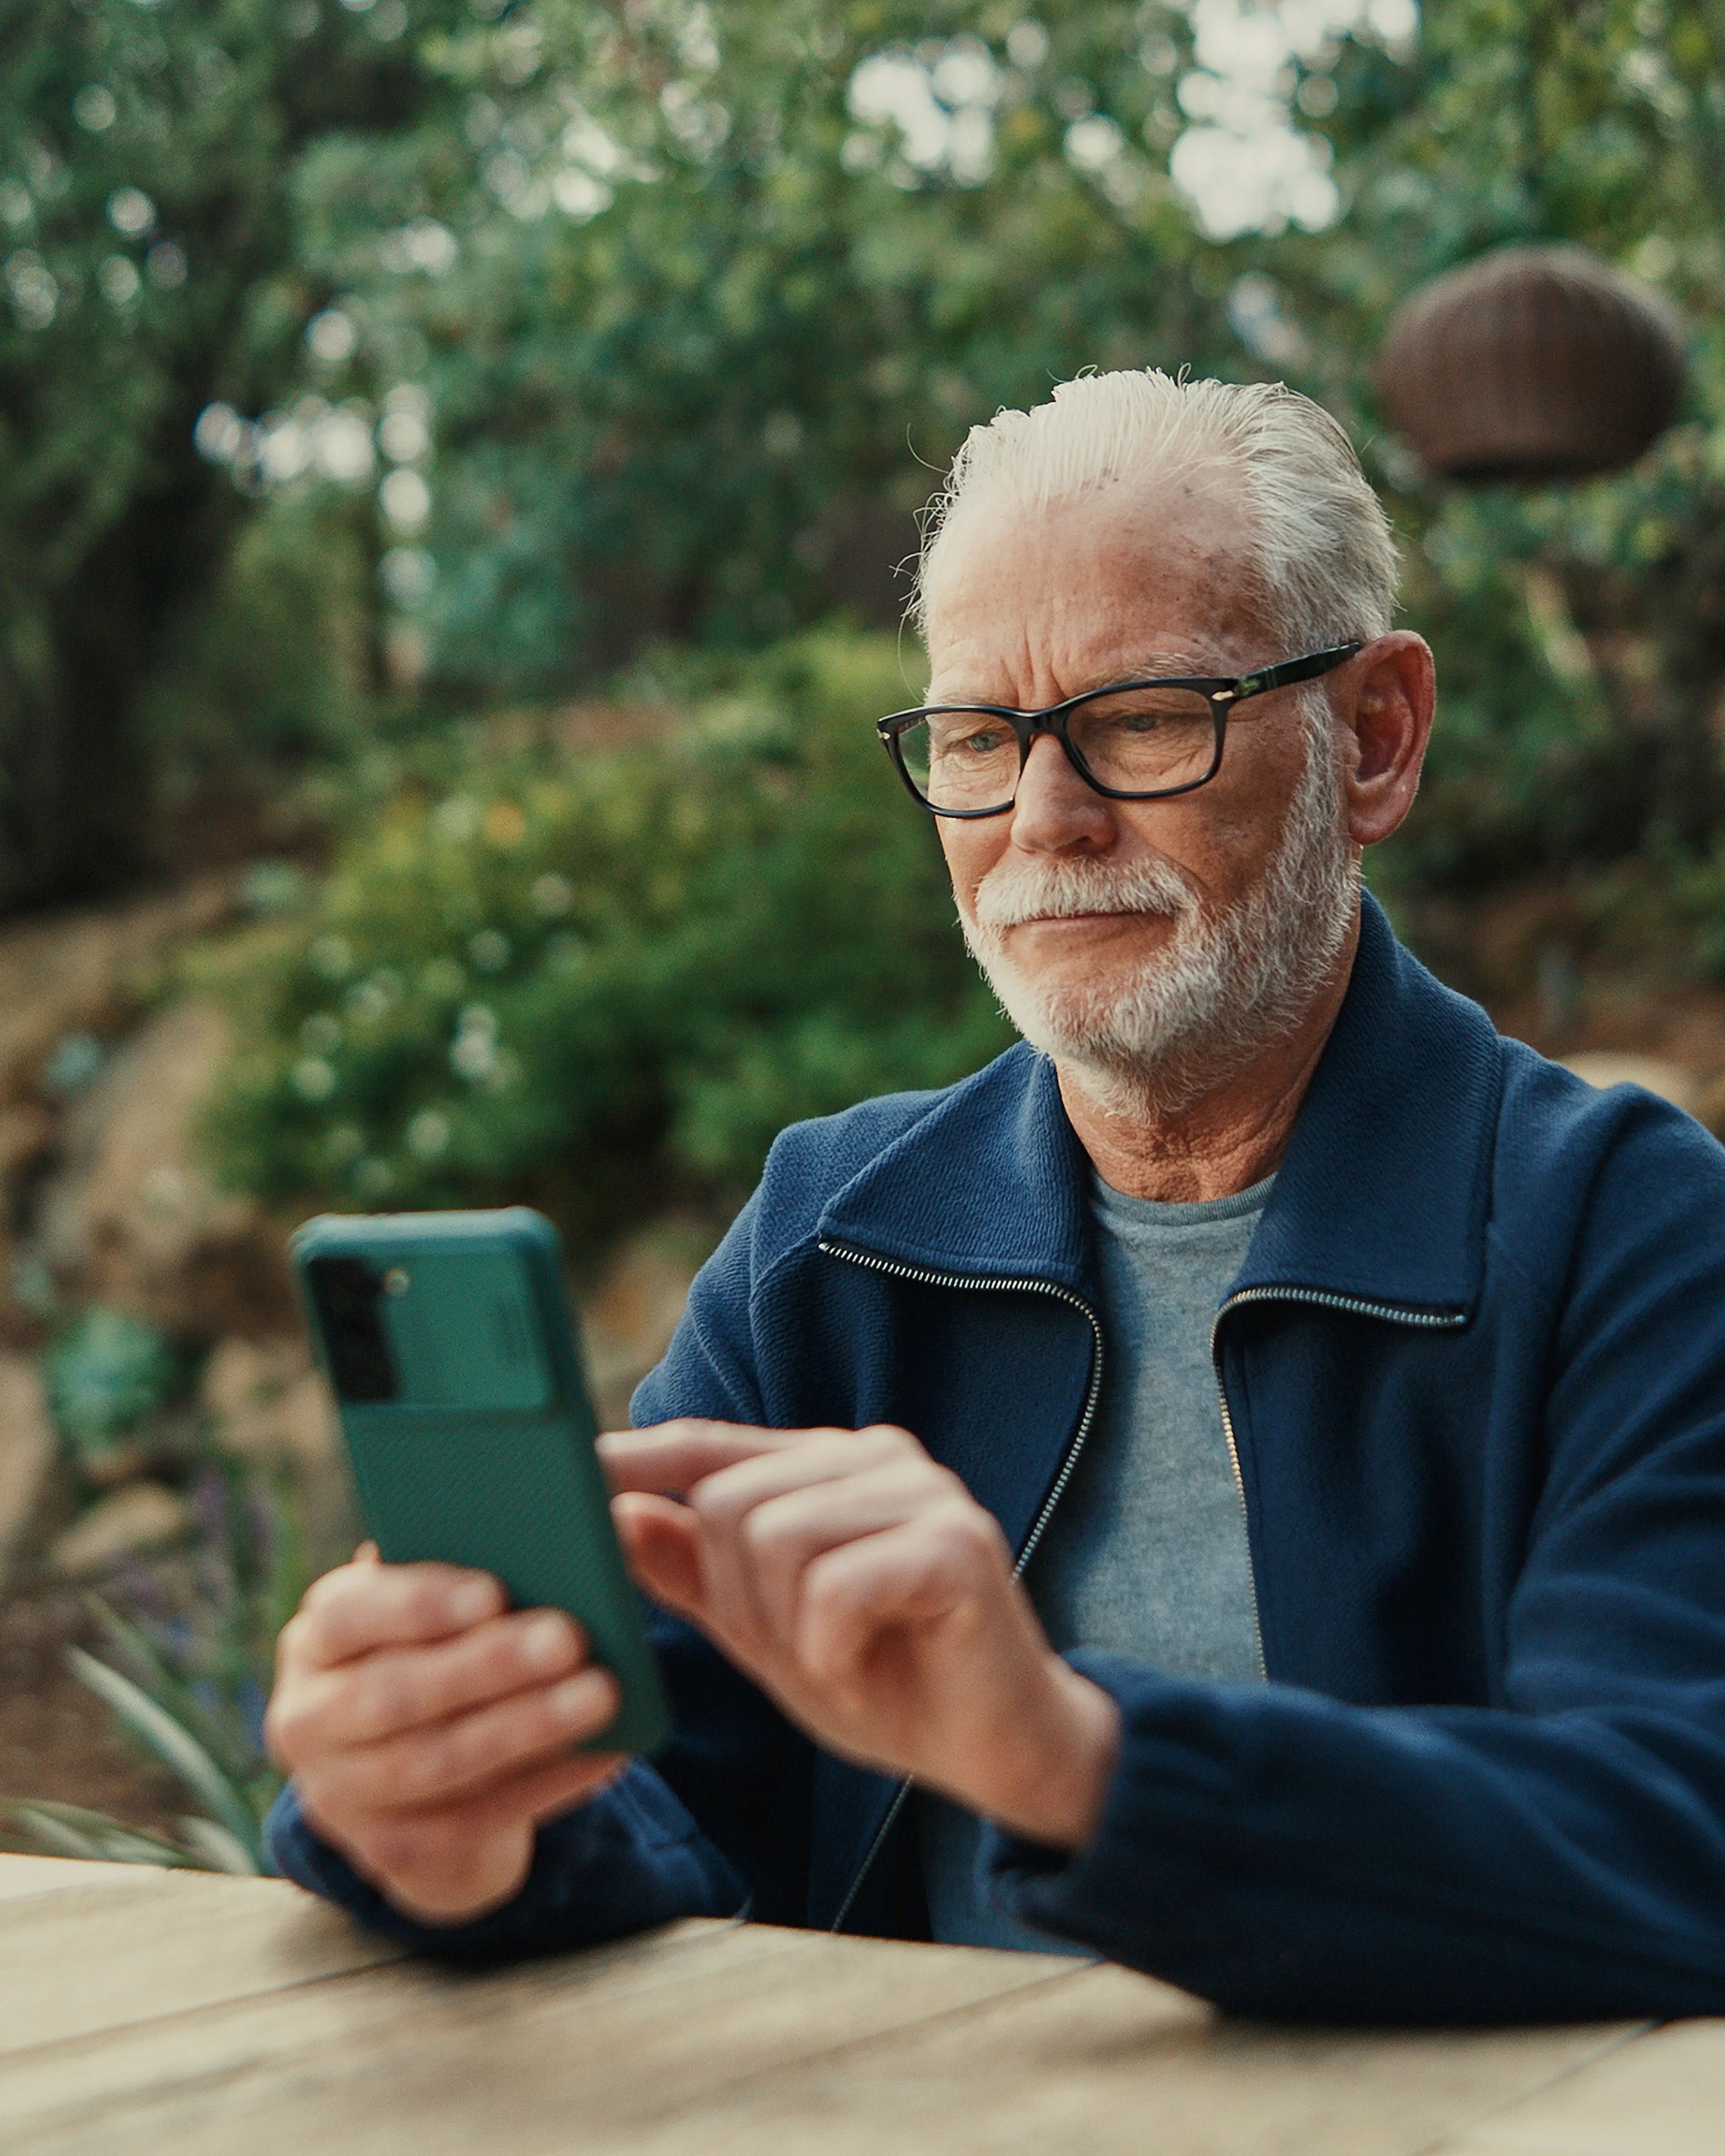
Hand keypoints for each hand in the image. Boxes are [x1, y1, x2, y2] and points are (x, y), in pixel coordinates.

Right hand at [265, 1546, 625, 1923]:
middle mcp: (308, 1718)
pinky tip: (605, 1752)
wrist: (407, 1776)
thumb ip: (461, 1574)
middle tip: (569, 1637)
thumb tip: (556, 1533)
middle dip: (487, 1666)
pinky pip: (475, 1820)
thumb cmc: (437, 1652)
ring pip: (436, 1762)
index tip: (492, 1593)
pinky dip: (546, 1784)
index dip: (417, 1605)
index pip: (349, 1617)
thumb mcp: (429, 1611)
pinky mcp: (388, 1852)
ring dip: (525, 1727)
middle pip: (396, 1694)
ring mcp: (339, 1794)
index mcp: (316, 1638)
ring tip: (600, 1693)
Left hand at [602, 1420, 1118, 1848]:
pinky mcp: (957, 1542)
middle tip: (799, 1654)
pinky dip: (833, 1651)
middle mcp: (874, 1456)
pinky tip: (869, 1671)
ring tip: (838, 1662)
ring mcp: (922, 1490)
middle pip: (729, 1499)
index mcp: (825, 1465)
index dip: (635, 1459)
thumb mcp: (765, 1634)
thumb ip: (694, 1575)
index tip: (568, 1471)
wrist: (1001, 1750)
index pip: (708, 1446)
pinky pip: (835, 1587)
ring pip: (774, 1537)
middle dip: (738, 1599)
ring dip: (786, 1629)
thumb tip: (615, 1513)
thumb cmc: (884, 1683)